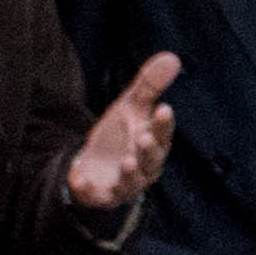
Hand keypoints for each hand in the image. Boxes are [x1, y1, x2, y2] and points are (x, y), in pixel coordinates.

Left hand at [64, 50, 182, 213]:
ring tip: (127, 160)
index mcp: (154, 145)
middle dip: (149, 150)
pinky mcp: (102, 196)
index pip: (163, 134)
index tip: (164, 108)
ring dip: (130, 172)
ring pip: (132, 182)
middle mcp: (144, 168)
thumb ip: (149, 86)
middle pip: (152, 161)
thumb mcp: (130, 109)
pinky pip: (98, 196)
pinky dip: (91, 190)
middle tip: (144, 137)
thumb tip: (172, 57)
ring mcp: (124, 184)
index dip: (163, 124)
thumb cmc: (119, 138)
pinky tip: (83, 180)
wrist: (96, 169)